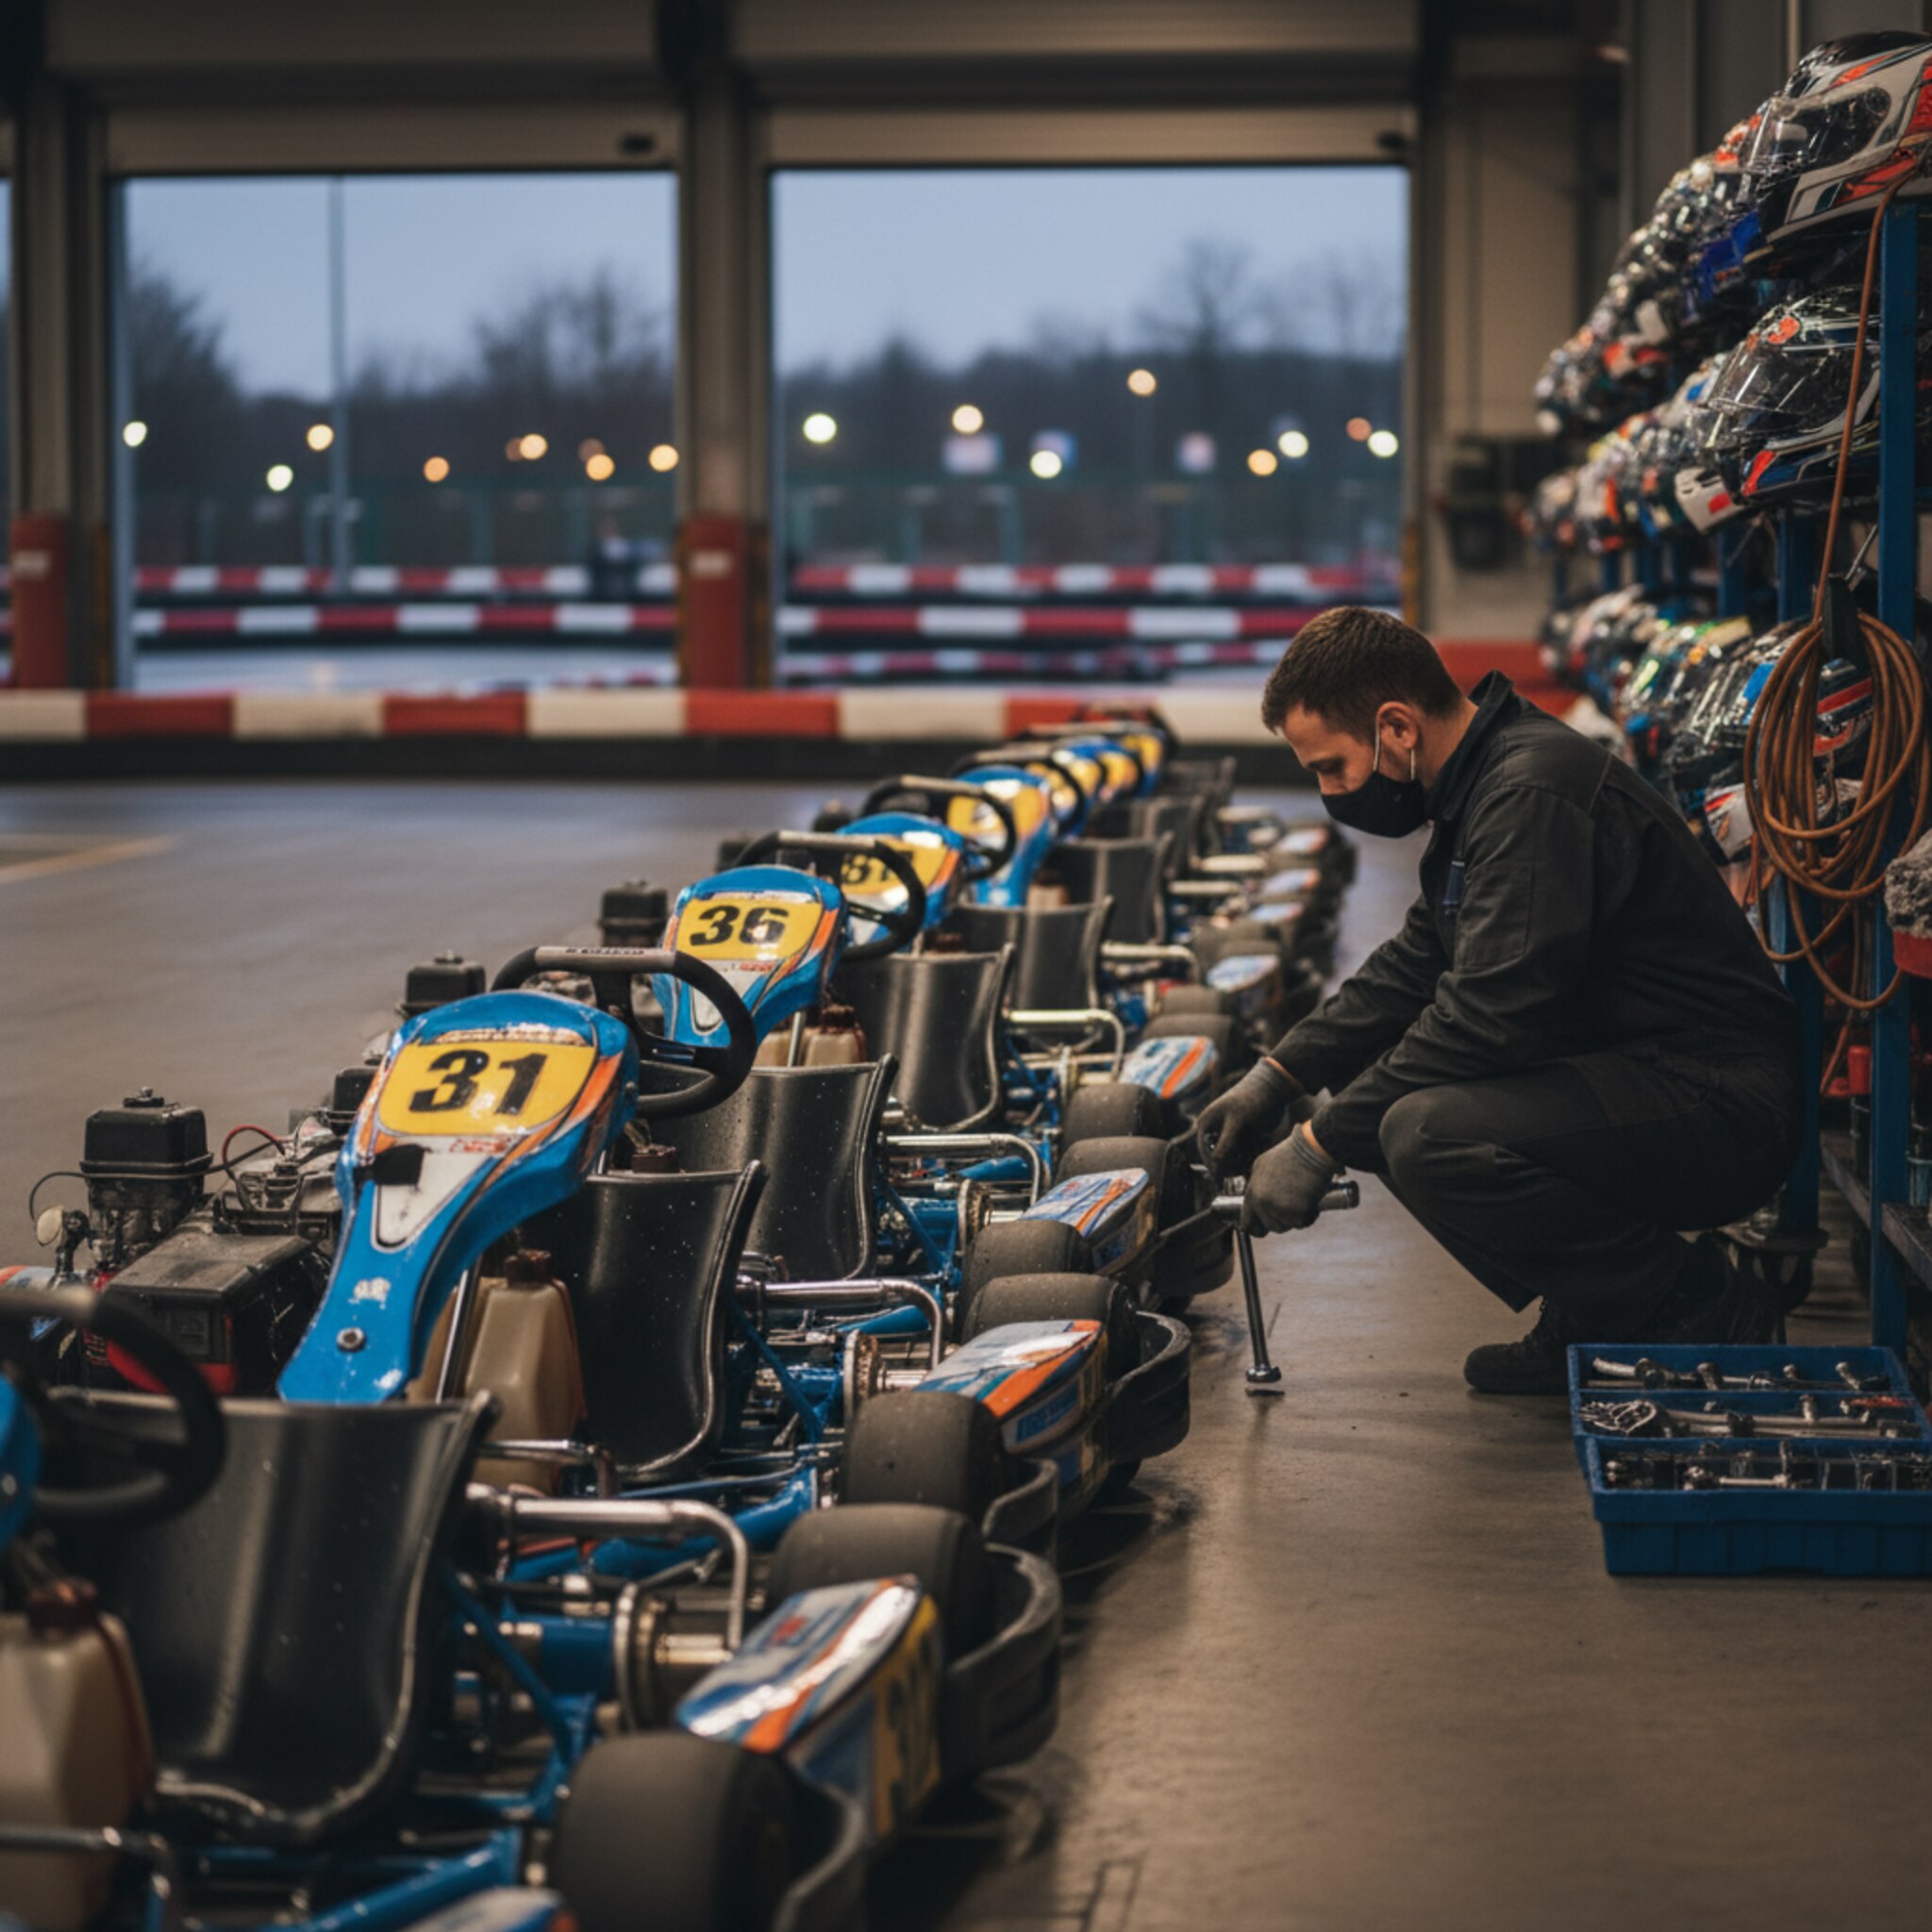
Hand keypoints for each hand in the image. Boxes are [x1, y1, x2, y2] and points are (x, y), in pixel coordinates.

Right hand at [1196, 1059, 1312, 1181]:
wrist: (1272, 1088)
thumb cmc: (1252, 1100)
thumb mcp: (1238, 1122)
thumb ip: (1226, 1144)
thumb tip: (1215, 1165)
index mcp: (1207, 1124)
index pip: (1206, 1154)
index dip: (1216, 1168)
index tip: (1229, 1177)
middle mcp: (1215, 1131)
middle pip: (1220, 1160)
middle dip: (1236, 1161)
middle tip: (1254, 1154)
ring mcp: (1230, 1135)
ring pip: (1235, 1159)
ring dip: (1248, 1157)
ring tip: (1262, 1141)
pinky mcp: (1244, 1138)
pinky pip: (1246, 1154)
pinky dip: (1255, 1152)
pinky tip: (1265, 1139)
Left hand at [1242, 1123, 1341, 1235]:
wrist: (1311, 1151)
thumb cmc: (1290, 1155)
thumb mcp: (1262, 1166)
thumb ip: (1256, 1186)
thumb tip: (1254, 1203)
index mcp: (1253, 1192)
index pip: (1247, 1223)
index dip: (1256, 1229)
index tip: (1263, 1231)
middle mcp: (1263, 1203)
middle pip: (1271, 1227)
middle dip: (1283, 1220)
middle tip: (1293, 1204)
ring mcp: (1279, 1209)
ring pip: (1288, 1226)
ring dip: (1296, 1217)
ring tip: (1302, 1195)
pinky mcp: (1297, 1213)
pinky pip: (1303, 1223)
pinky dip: (1310, 1215)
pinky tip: (1312, 1197)